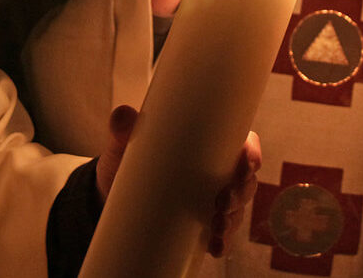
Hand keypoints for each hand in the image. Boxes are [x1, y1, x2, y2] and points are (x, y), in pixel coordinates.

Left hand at [94, 105, 261, 257]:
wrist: (110, 197)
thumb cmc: (127, 162)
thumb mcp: (124, 146)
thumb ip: (124, 130)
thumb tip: (122, 115)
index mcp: (206, 145)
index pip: (241, 144)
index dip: (251, 152)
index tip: (247, 162)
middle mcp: (214, 172)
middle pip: (245, 179)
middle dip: (242, 191)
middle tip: (223, 200)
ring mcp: (210, 200)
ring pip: (237, 208)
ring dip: (234, 218)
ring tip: (217, 225)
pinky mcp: (201, 225)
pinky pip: (222, 235)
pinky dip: (223, 242)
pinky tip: (216, 247)